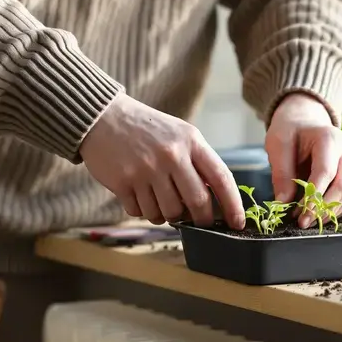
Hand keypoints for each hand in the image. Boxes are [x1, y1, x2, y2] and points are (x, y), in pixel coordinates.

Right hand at [81, 95, 244, 228]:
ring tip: (160, 199)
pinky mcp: (124, 182)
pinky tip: (139, 194)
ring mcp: (146, 170)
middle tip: (200, 224)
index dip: (233, 205)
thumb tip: (215, 201)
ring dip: (167, 215)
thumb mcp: (179, 134)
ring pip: (168, 213)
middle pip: (197, 203)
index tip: (238, 224)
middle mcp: (171, 155)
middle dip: (202, 220)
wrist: (103, 117)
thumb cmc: (147, 130)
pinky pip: (141, 213)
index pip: (221, 178)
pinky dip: (143, 210)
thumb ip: (198, 162)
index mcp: (190, 141)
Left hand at [266, 93, 341, 227]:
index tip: (300, 215)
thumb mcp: (279, 144)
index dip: (314, 196)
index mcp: (330, 139)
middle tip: (303, 223)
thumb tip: (283, 203)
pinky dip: (334, 212)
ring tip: (306, 221)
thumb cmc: (291, 131)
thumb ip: (281, 172)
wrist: (305, 123)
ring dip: (329, 213)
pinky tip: (316, 216)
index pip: (326, 171)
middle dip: (324, 208)